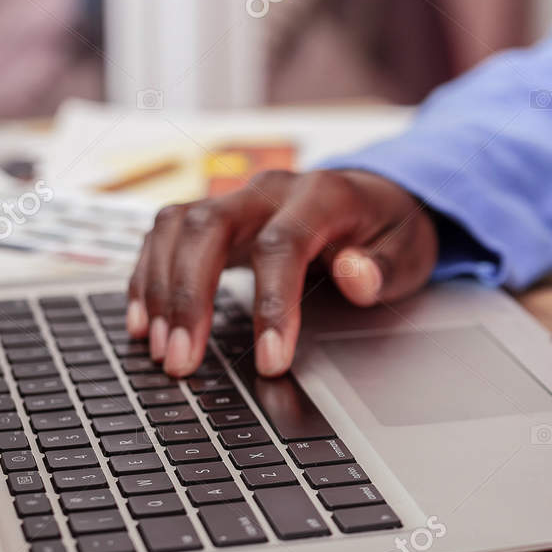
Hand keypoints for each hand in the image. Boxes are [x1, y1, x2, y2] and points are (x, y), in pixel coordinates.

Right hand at [126, 169, 436, 376]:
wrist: (373, 196)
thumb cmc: (388, 229)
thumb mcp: (408, 250)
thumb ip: (385, 267)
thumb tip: (356, 275)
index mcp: (322, 195)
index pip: (285, 245)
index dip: (273, 305)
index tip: (270, 361)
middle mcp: (270, 190)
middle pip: (209, 227)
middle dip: (190, 296)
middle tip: (184, 360)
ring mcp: (238, 199)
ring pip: (177, 227)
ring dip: (161, 290)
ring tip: (161, 351)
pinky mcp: (215, 216)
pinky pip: (165, 236)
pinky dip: (148, 277)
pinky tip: (143, 322)